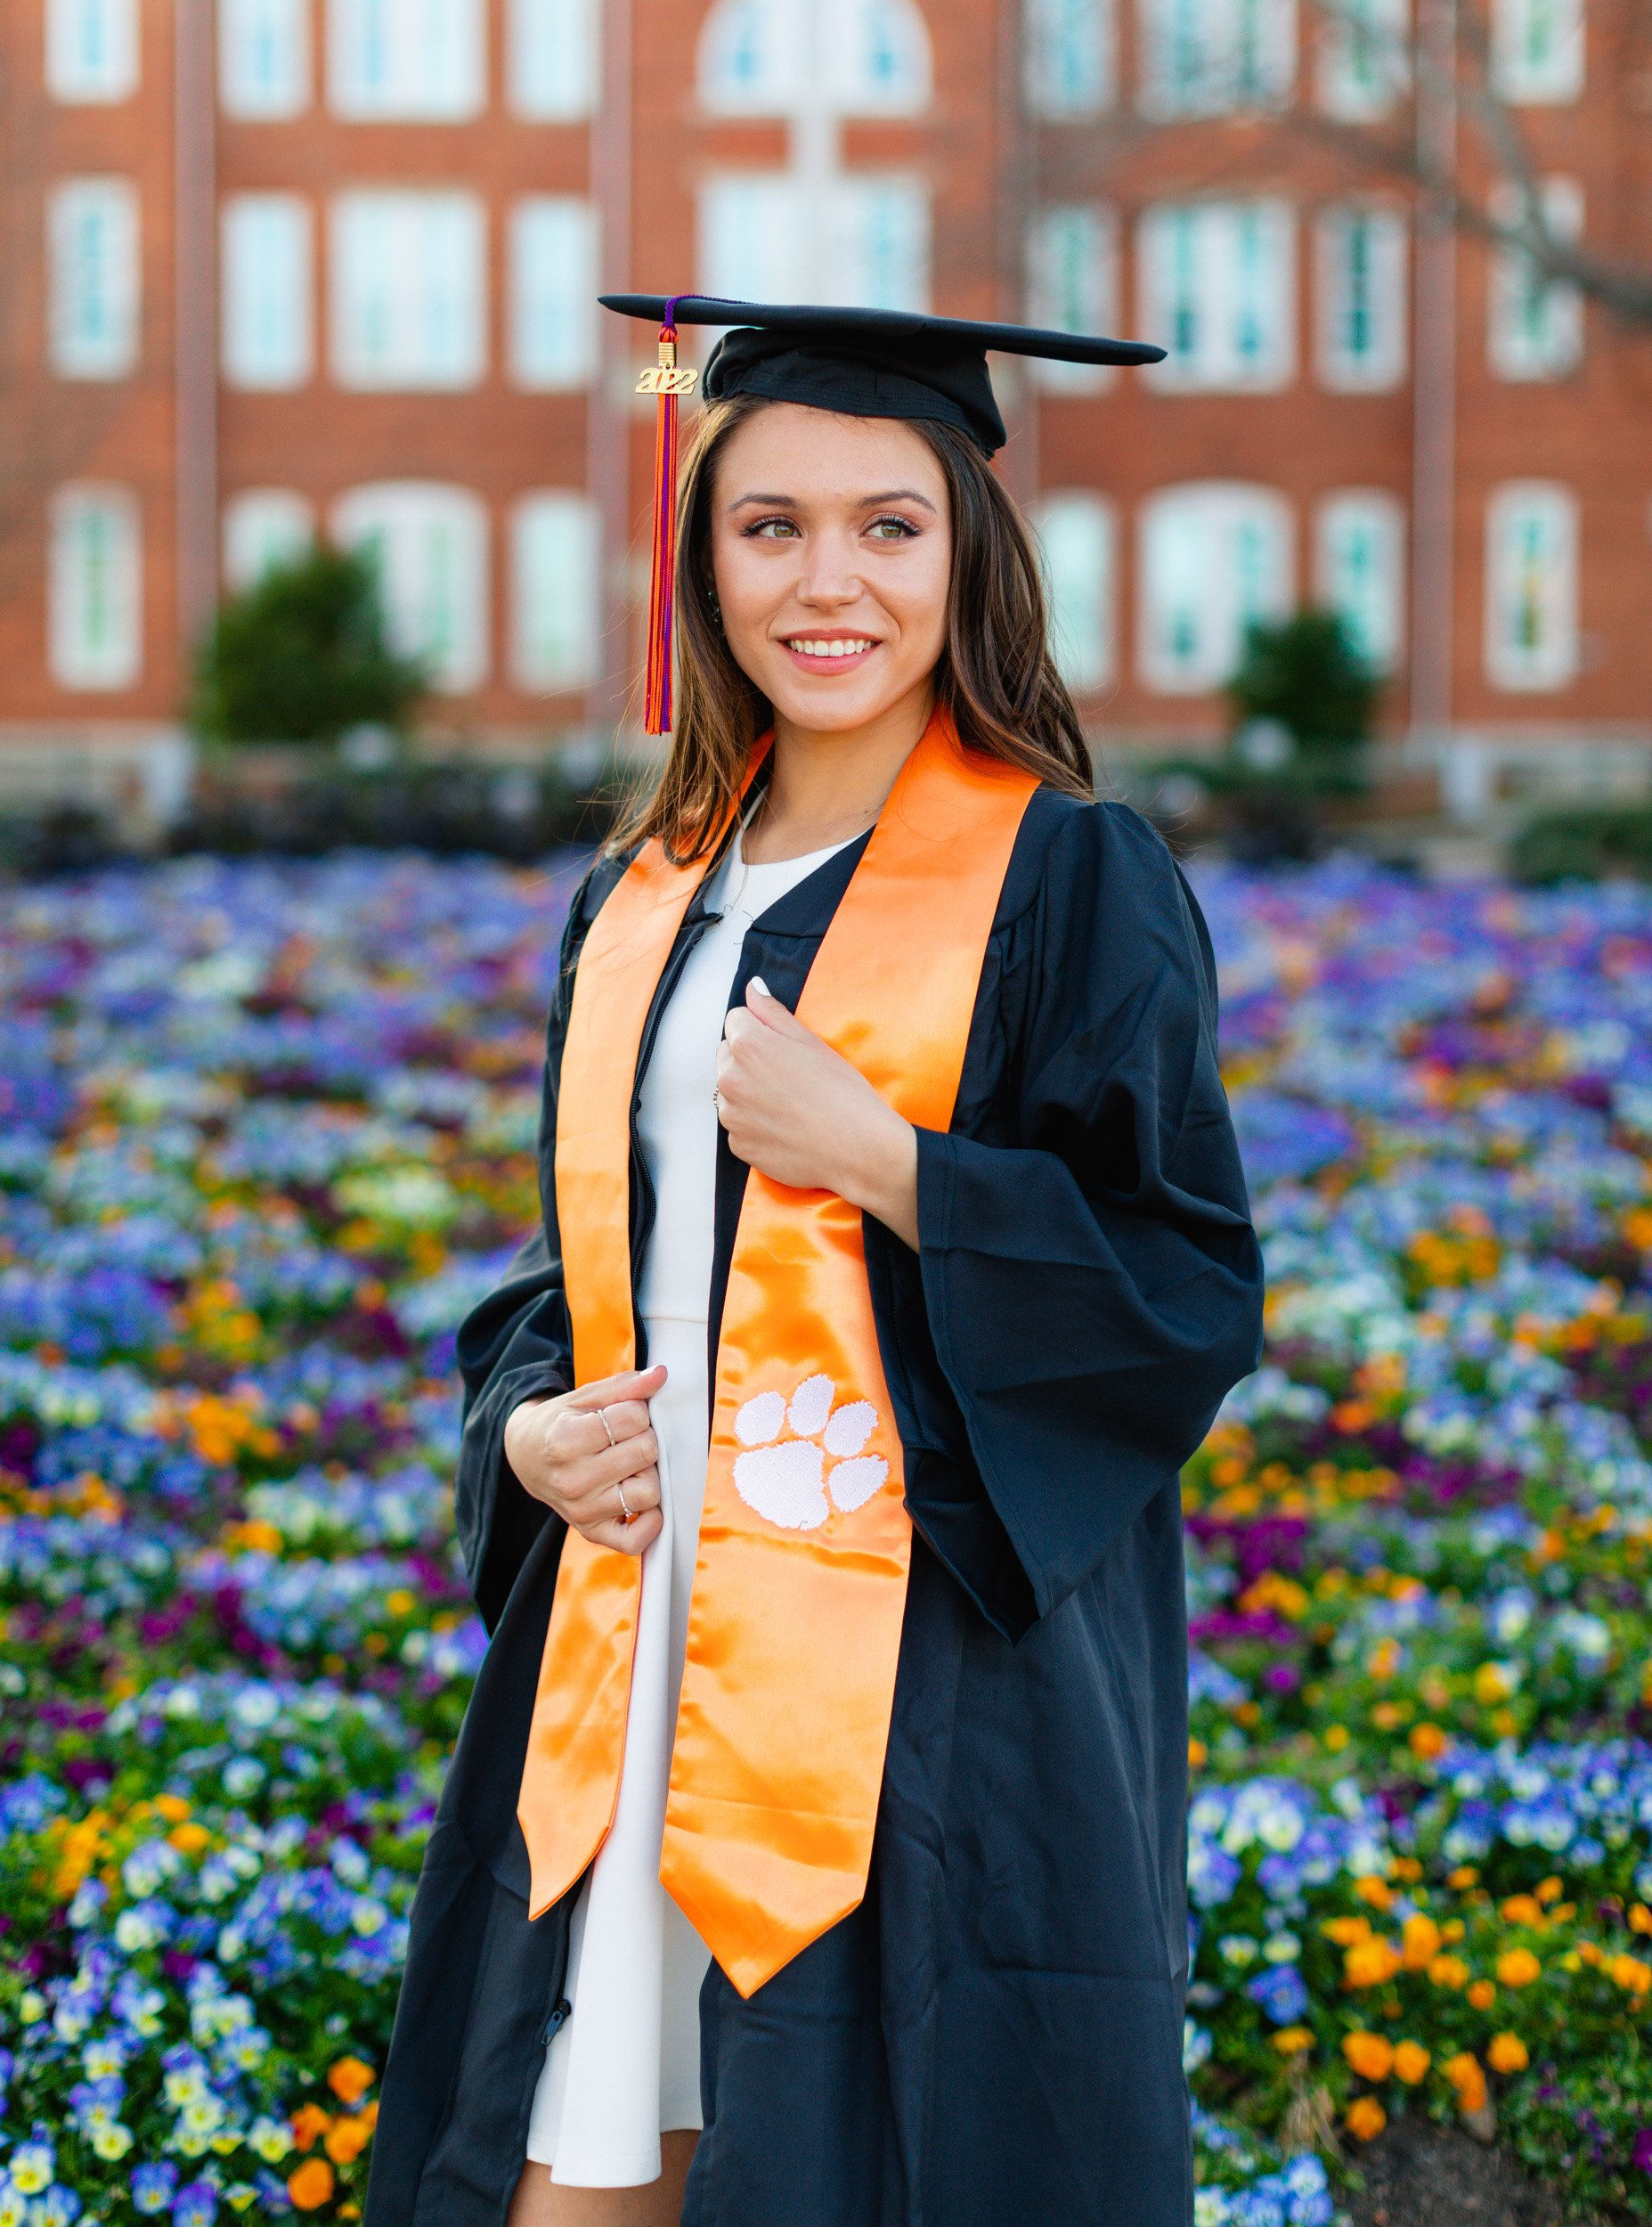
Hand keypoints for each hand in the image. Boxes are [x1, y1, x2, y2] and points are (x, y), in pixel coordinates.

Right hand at [503, 1363, 666, 1556]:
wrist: (525, 1456)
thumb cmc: (560, 1423)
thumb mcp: (584, 1397)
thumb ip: (624, 1386)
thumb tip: (662, 1375)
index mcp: (566, 1440)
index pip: (635, 1418)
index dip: (637, 1411)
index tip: (622, 1415)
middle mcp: (573, 1480)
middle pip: (646, 1451)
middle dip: (645, 1438)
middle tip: (627, 1438)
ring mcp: (582, 1511)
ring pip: (649, 1492)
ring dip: (648, 1474)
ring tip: (630, 1465)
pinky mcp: (592, 1532)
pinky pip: (636, 1541)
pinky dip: (649, 1523)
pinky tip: (640, 1500)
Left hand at [715, 979, 918, 1247]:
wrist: (858, 1148)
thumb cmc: (842, 1093)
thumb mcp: (811, 1041)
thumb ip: (773, 1012)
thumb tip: (752, 988)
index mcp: (748, 1045)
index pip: (736, 1020)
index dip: (762, 1030)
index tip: (784, 1047)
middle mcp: (730, 1079)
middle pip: (728, 1055)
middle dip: (749, 1060)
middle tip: (789, 1076)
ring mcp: (731, 1116)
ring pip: (731, 1092)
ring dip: (749, 1093)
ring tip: (789, 1103)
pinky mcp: (738, 1145)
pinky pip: (739, 1126)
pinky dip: (755, 1125)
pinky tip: (786, 1127)